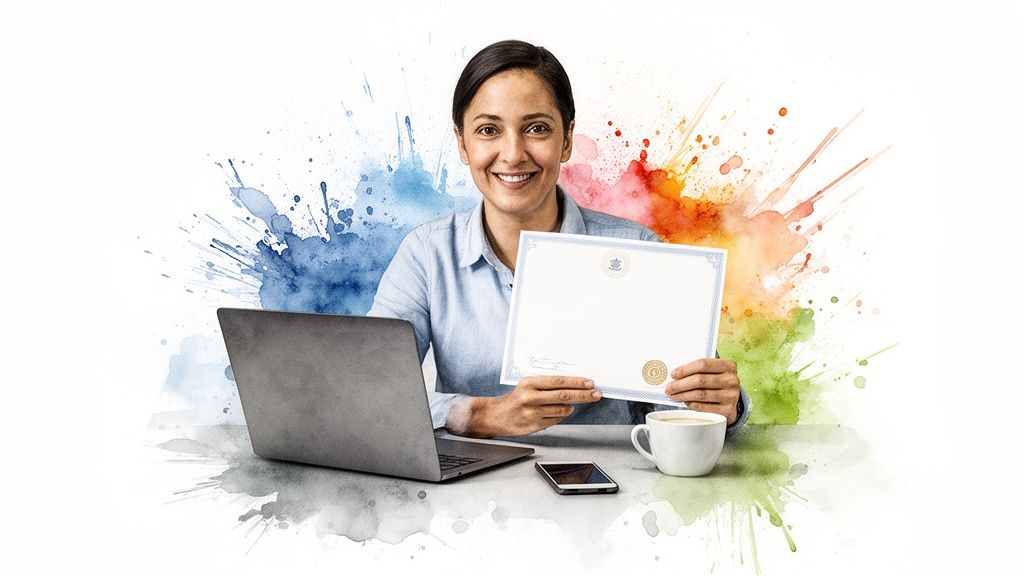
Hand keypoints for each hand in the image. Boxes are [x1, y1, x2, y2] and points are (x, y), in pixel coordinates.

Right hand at [454, 376, 601, 437]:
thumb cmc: (514, 399)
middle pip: (564, 396)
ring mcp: (532, 413)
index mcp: (530, 383)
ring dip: (571, 407)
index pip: (559, 382)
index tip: (590, 383)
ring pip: (561, 410)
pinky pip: (555, 420)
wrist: (495, 415)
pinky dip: (560, 415)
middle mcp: (530, 397)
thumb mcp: (528, 385)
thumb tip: (573, 385)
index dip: (577, 382)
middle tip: (596, 394)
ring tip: (573, 404)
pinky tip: (557, 412)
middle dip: (583, 395)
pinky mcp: (534, 426)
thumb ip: (548, 385)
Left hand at [664, 358, 740, 423]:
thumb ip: (698, 371)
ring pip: (700, 394)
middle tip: (669, 388)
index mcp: (728, 366)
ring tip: (673, 395)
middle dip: (680, 384)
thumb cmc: (717, 383)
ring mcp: (731, 396)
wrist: (733, 401)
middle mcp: (732, 380)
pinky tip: (685, 402)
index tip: (673, 375)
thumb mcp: (713, 373)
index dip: (685, 369)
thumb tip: (675, 376)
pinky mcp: (728, 410)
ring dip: (683, 395)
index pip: (703, 364)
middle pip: (700, 380)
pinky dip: (691, 404)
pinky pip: (703, 407)